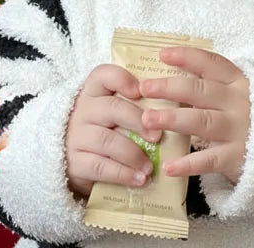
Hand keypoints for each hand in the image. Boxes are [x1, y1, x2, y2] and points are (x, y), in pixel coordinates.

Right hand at [65, 64, 162, 197]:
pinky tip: (139, 179)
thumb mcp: (114, 111)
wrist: (74, 159)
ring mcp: (77, 136)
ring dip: (133, 154)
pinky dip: (123, 174)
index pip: (104, 75)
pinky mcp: (76, 162)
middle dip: (138, 121)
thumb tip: (179, 102)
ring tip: (150, 166)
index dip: (122, 80)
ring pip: (107, 140)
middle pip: (112, 108)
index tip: (140, 90)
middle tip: (158, 136)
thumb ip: (137, 104)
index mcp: (95, 91)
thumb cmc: (105, 129)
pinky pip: (100, 167)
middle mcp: (84, 110)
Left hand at [140, 47, 249, 184]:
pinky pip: (210, 159)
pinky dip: (188, 163)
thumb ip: (214, 87)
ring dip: (172, 119)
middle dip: (169, 87)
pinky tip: (168, 166)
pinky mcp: (239, 156)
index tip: (162, 54)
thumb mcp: (241, 95)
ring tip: (147, 120)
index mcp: (239, 82)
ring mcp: (240, 129)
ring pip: (201, 121)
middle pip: (199, 91)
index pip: (211, 64)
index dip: (186, 57)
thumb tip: (171, 79)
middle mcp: (239, 102)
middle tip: (144, 88)